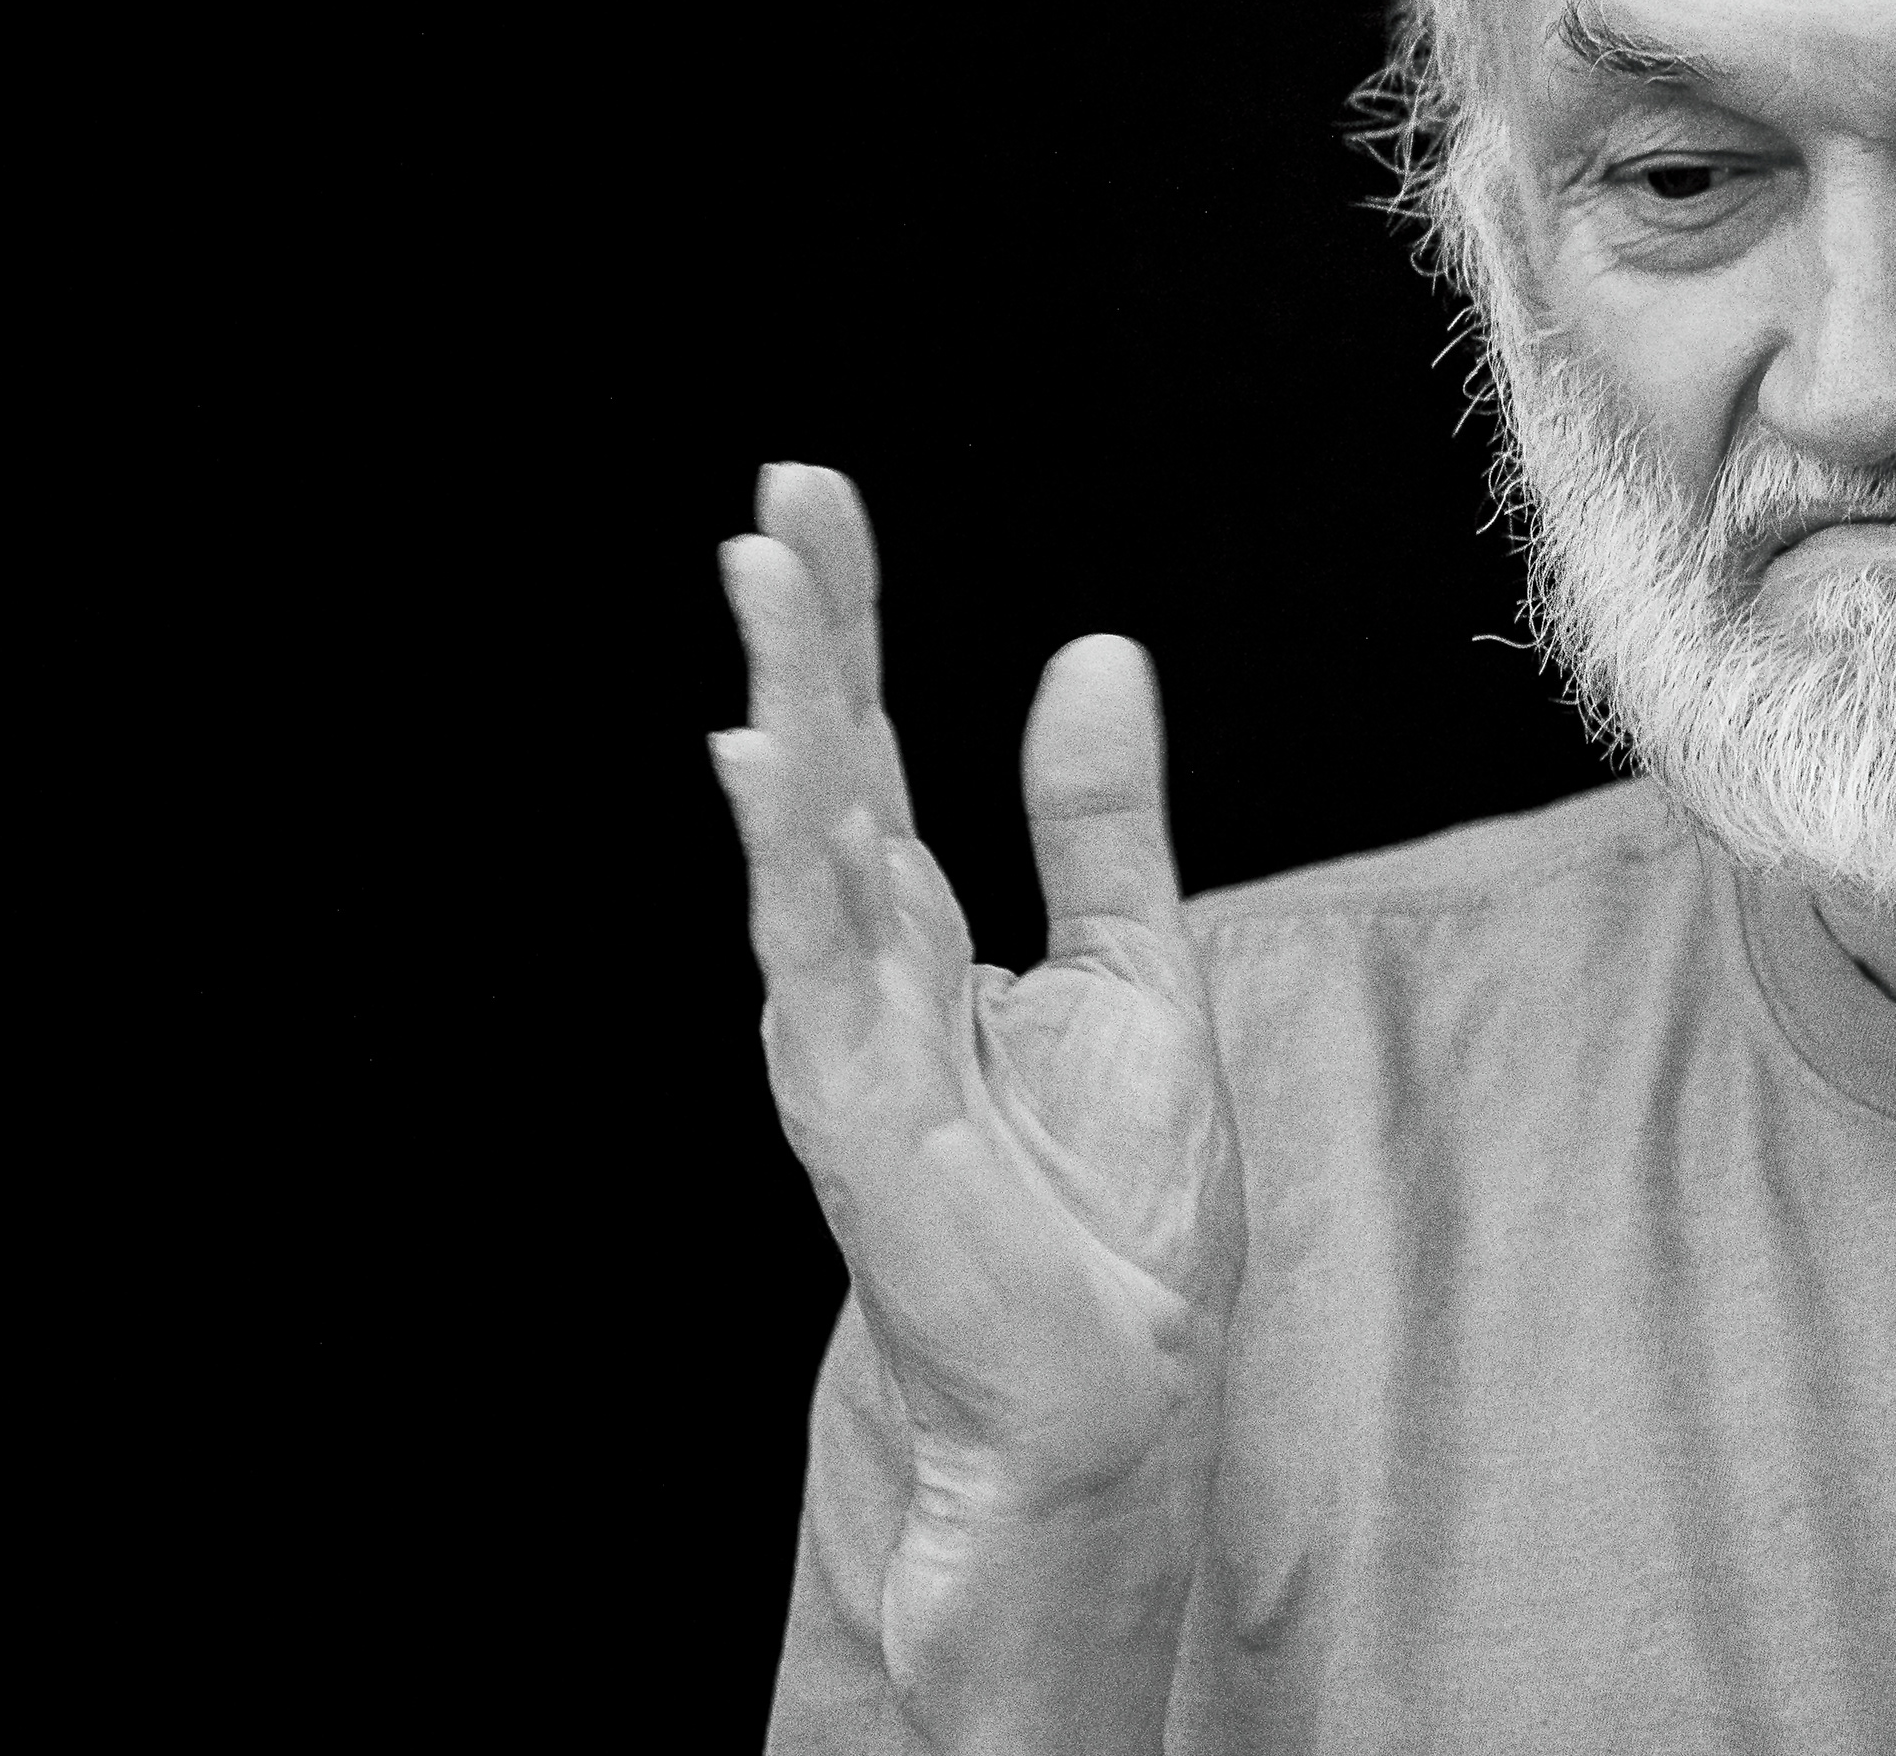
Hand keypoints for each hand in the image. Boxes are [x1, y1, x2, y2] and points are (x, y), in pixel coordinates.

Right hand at [714, 464, 1241, 1742]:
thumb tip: (1094, 652)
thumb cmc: (1108, 1220)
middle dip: (803, 631)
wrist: (1107, 1398)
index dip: (845, 624)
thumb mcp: (1133, 974)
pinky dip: (790, 861)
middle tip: (776, 497)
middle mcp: (866, 970)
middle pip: (825, 767)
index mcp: (925, 934)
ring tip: (763, 585)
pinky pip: (816, 960)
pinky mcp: (861, 1108)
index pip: (873, 748)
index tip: (812, 497)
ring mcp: (849, 1035)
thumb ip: (1099, 825)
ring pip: (805, 841)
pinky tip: (766, 765)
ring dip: (787, 710)